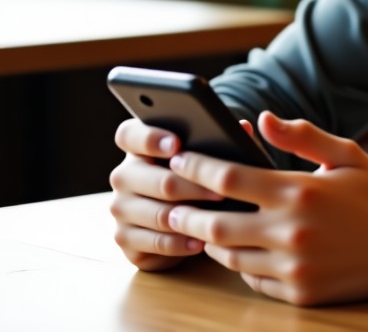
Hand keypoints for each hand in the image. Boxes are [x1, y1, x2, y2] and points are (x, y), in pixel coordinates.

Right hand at [109, 118, 225, 270]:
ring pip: (156, 212)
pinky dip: (180, 242)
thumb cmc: (196, 177)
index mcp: (138, 146)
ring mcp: (120, 208)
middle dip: (190, 185)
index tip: (177, 144)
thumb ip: (221, 140)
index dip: (150, 138)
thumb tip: (244, 127)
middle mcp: (123, 175)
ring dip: (188, 216)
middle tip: (220, 190)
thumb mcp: (207, 157)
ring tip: (216, 217)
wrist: (180, 221)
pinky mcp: (124, 238)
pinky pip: (153, 241)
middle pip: (151, 178)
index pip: (130, 134)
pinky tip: (200, 241)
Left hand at [164, 112, 367, 304]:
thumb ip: (301, 135)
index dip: (198, 166)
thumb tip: (260, 118)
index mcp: (298, 190)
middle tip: (171, 201)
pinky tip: (239, 248)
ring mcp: (293, 267)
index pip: (230, 176)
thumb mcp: (346, 153)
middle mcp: (290, 231)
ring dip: (209, 238)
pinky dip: (240, 263)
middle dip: (186, 210)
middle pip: (215, 222)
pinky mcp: (300, 294)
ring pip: (229, 255)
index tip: (181, 158)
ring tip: (200, 224)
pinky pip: (253, 280)